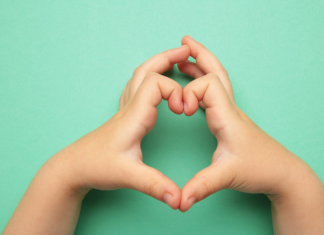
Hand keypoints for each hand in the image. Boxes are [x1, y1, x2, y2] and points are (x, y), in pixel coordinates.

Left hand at [47, 45, 189, 208]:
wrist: (73, 167)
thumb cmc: (96, 167)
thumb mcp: (128, 177)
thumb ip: (155, 185)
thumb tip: (178, 198)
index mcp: (134, 116)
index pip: (156, 84)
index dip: (176, 91)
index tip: (185, 110)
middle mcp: (129, 108)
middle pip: (146, 70)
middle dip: (168, 58)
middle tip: (186, 52)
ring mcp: (124, 110)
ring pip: (140, 76)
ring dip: (158, 63)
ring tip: (175, 59)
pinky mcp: (123, 116)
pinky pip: (136, 88)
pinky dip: (150, 77)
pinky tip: (155, 82)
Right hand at [179, 36, 323, 234]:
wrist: (282, 172)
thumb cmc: (259, 169)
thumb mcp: (227, 177)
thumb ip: (201, 186)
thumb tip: (179, 200)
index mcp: (227, 116)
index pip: (207, 86)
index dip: (189, 92)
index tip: (181, 110)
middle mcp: (230, 109)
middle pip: (216, 72)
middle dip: (199, 55)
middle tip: (184, 42)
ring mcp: (232, 112)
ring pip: (217, 80)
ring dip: (201, 66)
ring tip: (185, 59)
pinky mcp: (231, 119)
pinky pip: (216, 93)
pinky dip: (203, 83)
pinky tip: (195, 88)